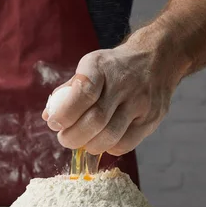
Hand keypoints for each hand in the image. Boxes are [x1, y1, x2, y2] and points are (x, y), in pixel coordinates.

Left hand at [43, 42, 181, 155]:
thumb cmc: (114, 68)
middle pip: (96, 120)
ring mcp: (141, 102)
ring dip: (89, 146)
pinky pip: (126, 144)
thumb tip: (49, 116)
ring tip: (83, 142)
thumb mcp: (90, 67)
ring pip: (110, 136)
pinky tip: (103, 141)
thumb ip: (69, 92)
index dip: (65, 113)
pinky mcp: (152, 118)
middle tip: (65, 138)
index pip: (83, 93)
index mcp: (101, 66)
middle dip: (73, 136)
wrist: (156, 59)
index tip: (55, 123)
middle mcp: (123, 83)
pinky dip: (109, 148)